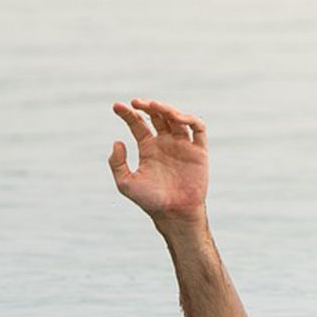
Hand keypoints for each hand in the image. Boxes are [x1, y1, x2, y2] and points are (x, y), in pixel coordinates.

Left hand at [108, 99, 208, 224]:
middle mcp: (165, 144)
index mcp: (148, 149)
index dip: (128, 114)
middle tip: (136, 103)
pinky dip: (189, 119)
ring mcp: (182, 145)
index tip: (117, 106)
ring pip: (176, 118)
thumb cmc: (149, 201)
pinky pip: (198, 128)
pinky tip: (176, 117)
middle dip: (147, 107)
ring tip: (154, 106)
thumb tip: (117, 141)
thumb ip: (117, 164)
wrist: (174, 213)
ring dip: (166, 109)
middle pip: (157, 117)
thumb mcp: (126, 183)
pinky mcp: (199, 150)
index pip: (138, 125)